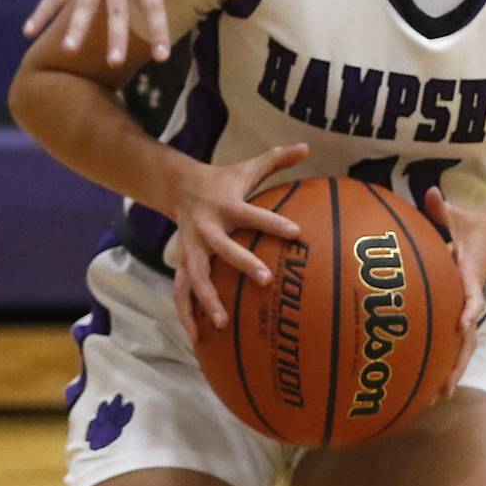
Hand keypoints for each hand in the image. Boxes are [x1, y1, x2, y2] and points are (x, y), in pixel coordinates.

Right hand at [22, 0, 222, 65]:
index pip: (153, 6)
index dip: (157, 31)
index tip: (161, 57)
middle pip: (116, 8)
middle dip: (115, 35)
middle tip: (114, 62)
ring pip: (83, 2)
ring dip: (76, 26)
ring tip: (68, 50)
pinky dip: (43, 10)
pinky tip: (29, 31)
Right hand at [173, 143, 309, 343]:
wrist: (179, 187)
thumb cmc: (224, 181)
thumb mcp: (248, 168)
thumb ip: (277, 160)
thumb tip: (306, 146)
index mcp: (227, 205)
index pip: (253, 214)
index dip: (273, 224)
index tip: (296, 234)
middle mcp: (207, 228)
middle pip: (223, 247)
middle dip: (241, 263)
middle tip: (264, 280)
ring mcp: (191, 248)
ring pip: (195, 277)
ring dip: (206, 300)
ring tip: (221, 323)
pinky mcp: (183, 263)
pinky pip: (181, 292)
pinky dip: (186, 315)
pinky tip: (197, 339)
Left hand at [424, 186, 485, 397]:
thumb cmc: (474, 224)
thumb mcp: (458, 215)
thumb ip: (442, 208)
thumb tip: (430, 192)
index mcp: (470, 273)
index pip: (471, 293)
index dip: (467, 307)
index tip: (462, 323)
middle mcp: (471, 295)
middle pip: (468, 334)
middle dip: (458, 361)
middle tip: (443, 389)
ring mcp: (468, 305)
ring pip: (464, 343)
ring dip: (454, 367)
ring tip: (438, 397)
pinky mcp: (462, 310)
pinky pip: (457, 338)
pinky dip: (448, 358)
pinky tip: (432, 380)